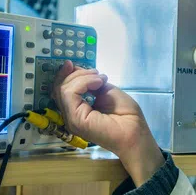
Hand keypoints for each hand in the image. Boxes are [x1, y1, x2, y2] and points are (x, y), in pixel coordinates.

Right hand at [53, 61, 163, 185]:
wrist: (135, 131)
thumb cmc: (125, 114)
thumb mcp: (104, 90)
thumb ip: (89, 83)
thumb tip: (75, 68)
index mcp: (76, 110)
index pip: (61, 90)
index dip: (65, 75)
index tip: (72, 63)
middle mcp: (70, 115)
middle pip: (59, 88)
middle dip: (77, 74)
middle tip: (97, 74)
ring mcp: (71, 118)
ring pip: (63, 89)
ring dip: (82, 77)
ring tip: (100, 79)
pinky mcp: (75, 119)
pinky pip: (69, 93)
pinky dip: (83, 82)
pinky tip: (98, 83)